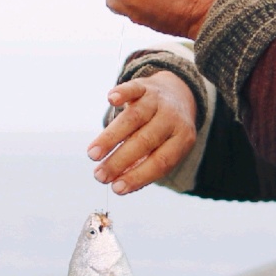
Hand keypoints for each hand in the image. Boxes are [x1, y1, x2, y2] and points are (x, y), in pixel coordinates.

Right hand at [87, 73, 198, 193]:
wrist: (177, 94)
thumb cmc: (165, 132)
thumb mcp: (166, 149)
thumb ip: (146, 167)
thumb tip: (119, 186)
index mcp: (182, 139)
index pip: (161, 162)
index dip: (138, 176)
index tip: (116, 189)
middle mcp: (172, 119)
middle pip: (145, 141)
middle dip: (120, 161)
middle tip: (99, 176)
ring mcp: (158, 100)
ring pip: (134, 118)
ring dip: (111, 137)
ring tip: (92, 155)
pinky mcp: (145, 85)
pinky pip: (134, 88)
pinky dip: (123, 93)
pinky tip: (110, 99)